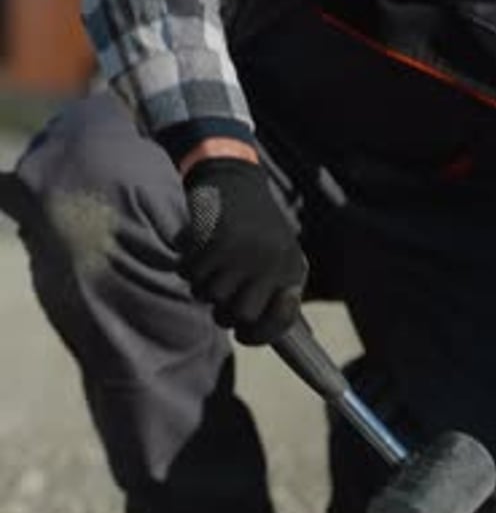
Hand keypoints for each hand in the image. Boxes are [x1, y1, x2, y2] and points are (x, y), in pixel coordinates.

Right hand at [181, 157, 307, 344]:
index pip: (278, 323)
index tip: (244, 331)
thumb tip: (284, 336)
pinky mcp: (214, 241)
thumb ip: (279, 293)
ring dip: (204, 284)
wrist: (234, 176)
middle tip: (223, 290)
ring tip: (211, 263)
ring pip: (210, 297)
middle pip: (239, 316)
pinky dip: (188, 267)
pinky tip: (197, 251)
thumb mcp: (280, 255)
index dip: (260, 333)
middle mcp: (270, 263)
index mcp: (290, 269)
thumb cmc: (256, 225)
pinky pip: (190, 275)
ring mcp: (242, 253)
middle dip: (224, 309)